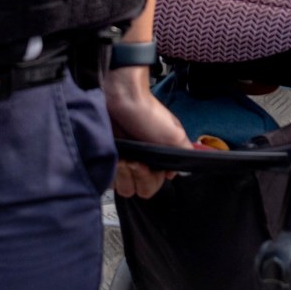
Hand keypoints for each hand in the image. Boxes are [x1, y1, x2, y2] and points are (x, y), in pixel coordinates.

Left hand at [105, 65, 189, 199]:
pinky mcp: (106, 160)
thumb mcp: (174, 133)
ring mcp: (123, 164)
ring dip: (123, 173)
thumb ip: (184, 153)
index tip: (147, 164)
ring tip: (123, 156)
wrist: (122, 98)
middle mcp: (141, 165)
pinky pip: (107, 180)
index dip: (151, 179)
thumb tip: (180, 172)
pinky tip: (113, 155)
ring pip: (123, 188)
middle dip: (137, 176)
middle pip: (139, 191)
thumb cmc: (148, 113)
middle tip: (135, 159)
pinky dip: (110, 170)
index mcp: (159, 161)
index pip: (155, 187)